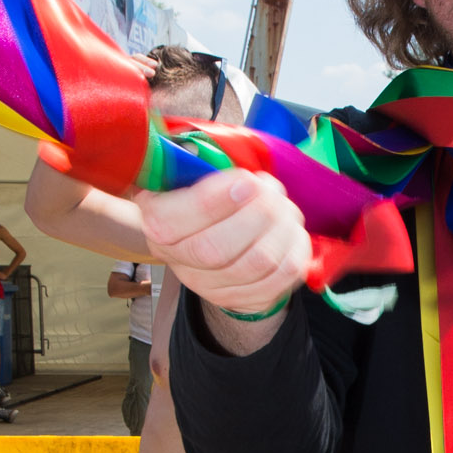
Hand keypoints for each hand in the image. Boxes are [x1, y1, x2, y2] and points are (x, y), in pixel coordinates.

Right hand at [134, 168, 312, 320]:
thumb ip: (199, 162)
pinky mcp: (247, 299)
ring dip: (282, 227)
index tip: (245, 180)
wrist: (214, 244)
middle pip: (217, 249)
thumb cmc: (204, 196)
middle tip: (271, 189)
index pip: (170, 223)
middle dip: (257, 213)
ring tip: (284, 206)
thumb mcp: (190, 173)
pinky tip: (291, 230)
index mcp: (157, 224)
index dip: (212, 202)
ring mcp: (213, 287)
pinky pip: (283, 276)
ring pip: (258, 262)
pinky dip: (296, 247)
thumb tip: (215, 153)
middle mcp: (179, 262)